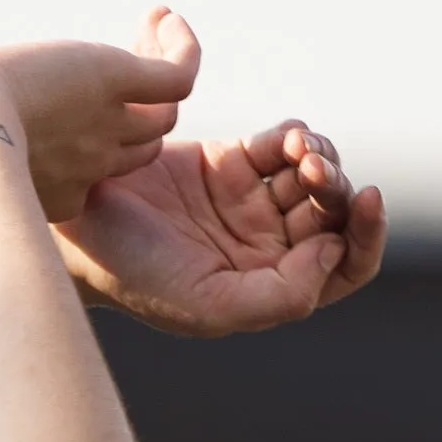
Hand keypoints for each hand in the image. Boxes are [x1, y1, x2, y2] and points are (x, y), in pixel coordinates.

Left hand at [0, 22, 198, 227]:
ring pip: (161, 115)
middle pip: (139, 146)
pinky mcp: (116, 80)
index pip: (96, 173)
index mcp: (57, 193)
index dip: (88, 147)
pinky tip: (163, 17)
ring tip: (152, 28)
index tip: (66, 111)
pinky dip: (183, 50)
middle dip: (133, 116)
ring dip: (160, 74)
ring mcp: (107, 124)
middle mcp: (91, 164)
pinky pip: (178, 75)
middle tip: (121, 68)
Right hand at [52, 9, 384, 337]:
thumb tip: (330, 253)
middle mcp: (267, 249)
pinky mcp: (229, 163)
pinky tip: (283, 139)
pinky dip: (293, 136)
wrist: (75, 225)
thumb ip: (280, 296)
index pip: (343, 266)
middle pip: (334, 214)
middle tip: (309, 169)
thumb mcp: (210, 304)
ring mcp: (250, 204)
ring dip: (318, 157)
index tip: (366, 199)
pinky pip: (282, 144)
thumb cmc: (136, 276)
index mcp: (269, 288)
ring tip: (295, 151)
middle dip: (335, 188)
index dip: (365, 236)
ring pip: (314, 174)